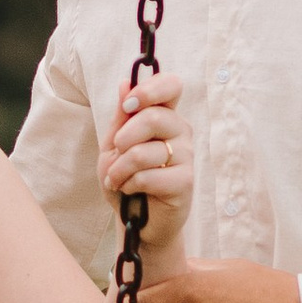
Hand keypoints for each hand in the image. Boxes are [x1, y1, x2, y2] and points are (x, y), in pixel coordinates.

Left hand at [99, 70, 193, 259]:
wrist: (136, 220)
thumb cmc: (126, 179)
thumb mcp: (115, 145)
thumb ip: (122, 116)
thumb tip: (126, 82)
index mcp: (165, 116)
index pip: (171, 86)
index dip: (150, 90)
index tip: (128, 105)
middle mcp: (180, 131)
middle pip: (153, 117)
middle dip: (123, 138)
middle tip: (117, 153)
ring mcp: (186, 156)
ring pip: (144, 151)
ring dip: (120, 169)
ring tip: (116, 179)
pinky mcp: (185, 181)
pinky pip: (148, 176)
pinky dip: (129, 185)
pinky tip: (131, 190)